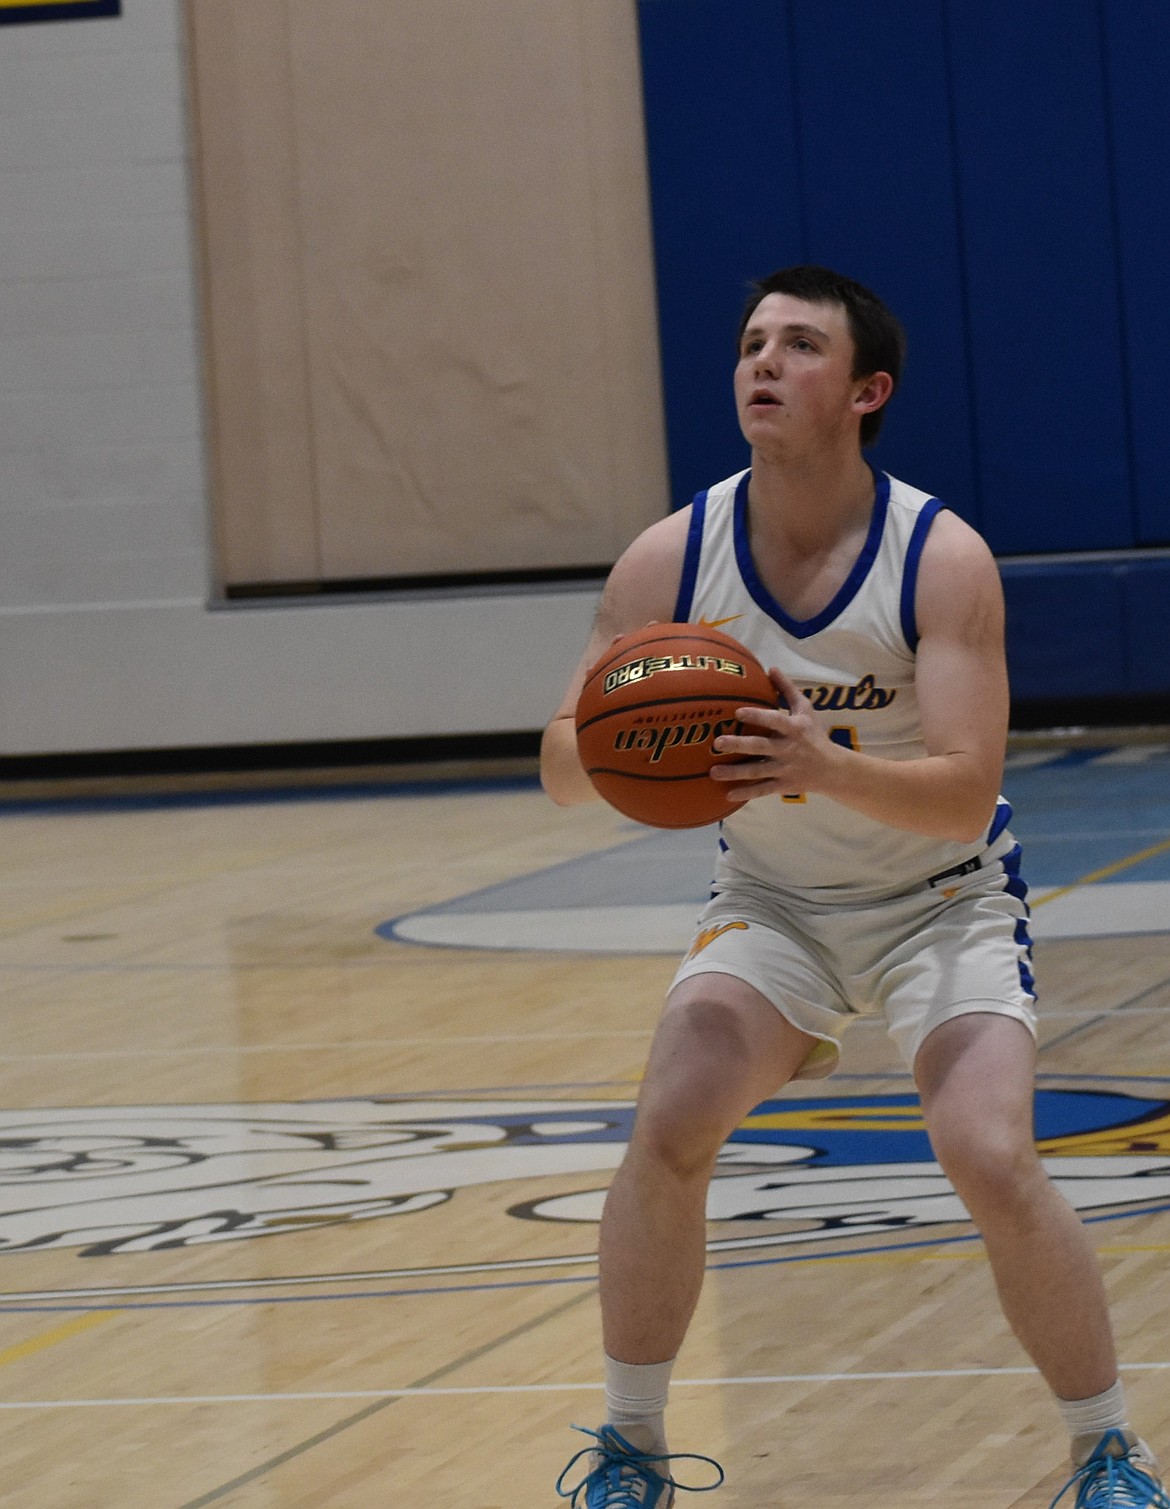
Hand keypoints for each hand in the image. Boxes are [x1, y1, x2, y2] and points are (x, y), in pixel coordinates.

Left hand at [709, 666, 841, 803]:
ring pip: (757, 771)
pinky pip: (762, 790)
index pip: (775, 721)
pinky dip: (746, 793)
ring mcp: (784, 769)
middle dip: (739, 745)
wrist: (832, 769)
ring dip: (735, 773)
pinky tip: (727, 795)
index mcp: (793, 729)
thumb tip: (770, 668)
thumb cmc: (813, 734)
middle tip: (717, 743)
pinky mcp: (783, 786)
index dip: (757, 716)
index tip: (737, 712)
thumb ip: (787, 689)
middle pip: (761, 747)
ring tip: (713, 772)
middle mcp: (788, 749)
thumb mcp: (806, 709)